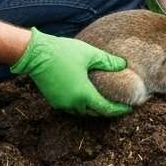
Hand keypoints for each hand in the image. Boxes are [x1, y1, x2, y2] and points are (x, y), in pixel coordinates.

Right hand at [9, 28, 131, 116]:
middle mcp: (72, 104)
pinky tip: (86, 95)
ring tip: (104, 100)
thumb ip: (108, 62)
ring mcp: (61, 104)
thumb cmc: (63, 52)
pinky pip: (71, 107)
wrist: (35, 53)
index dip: (119, 109)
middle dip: (108, 110)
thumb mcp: (90, 54)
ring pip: (82, 112)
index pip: (106, 109)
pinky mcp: (53, 100)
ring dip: (94, 109)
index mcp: (84, 94)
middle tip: (120, 104)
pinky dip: (81, 105)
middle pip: (95, 113)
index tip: (130, 106)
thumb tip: (123, 65)